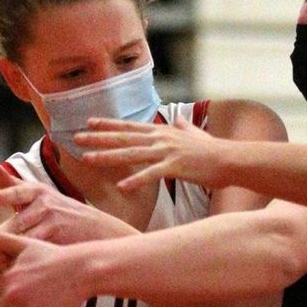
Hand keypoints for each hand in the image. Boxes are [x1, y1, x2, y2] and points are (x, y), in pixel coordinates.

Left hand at [0, 165, 134, 270]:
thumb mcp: (40, 193)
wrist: (96, 229)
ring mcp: (55, 223)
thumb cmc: (61, 210)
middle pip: (16, 222)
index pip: (19, 192)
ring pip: (25, 239)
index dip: (4, 196)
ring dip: (7, 251)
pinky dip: (24, 259)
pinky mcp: (60, 241)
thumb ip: (14, 184)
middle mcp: (46, 204)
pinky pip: (37, 251)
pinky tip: (15, 266)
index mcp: (38, 191)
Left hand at [76, 117, 227, 190]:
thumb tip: (178, 120)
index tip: (89, 122)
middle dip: (98, 138)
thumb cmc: (213, 150)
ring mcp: (167, 152)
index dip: (108, 125)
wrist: (231, 159)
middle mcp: (161, 139)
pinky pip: (152, 174)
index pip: (129, 127)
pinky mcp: (176, 167)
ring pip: (131, 154)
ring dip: (108, 156)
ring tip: (88, 159)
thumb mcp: (194, 134)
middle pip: (124, 138)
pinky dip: (136, 180)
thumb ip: (183, 127)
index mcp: (163, 132)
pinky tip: (122, 186)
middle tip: (76, 138)